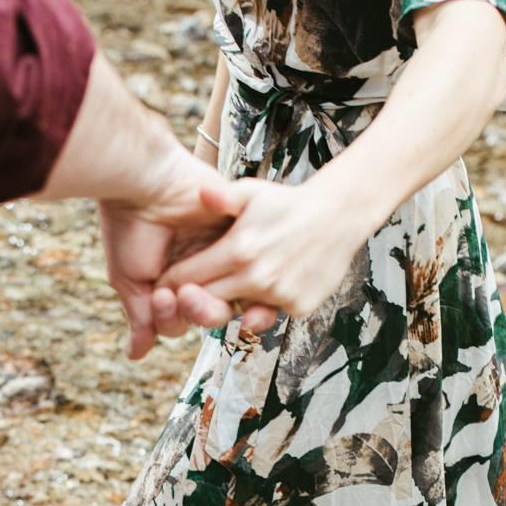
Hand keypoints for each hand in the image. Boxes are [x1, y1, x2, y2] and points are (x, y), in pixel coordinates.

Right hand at [97, 149, 251, 359]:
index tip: (162, 298)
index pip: (184, 318)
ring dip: (212, 296)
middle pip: (212, 311)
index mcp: (173, 282)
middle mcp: (199, 269)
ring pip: (234, 293)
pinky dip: (243, 268)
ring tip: (191, 284)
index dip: (174, 317)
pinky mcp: (241, 231)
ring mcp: (222, 251)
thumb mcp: (129, 278)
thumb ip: (141, 317)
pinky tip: (225, 263)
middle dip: (198, 310)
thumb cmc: (130, 227)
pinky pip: (253, 261)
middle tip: (180, 294)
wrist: (143, 180)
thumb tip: (136, 355)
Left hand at [153, 177, 378, 334]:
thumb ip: (220, 196)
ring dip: (231, 301)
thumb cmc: (288, 203)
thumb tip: (200, 193)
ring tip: (234, 282)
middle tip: (190, 292)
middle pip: (208, 301)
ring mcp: (279, 295)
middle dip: (195, 299)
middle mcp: (257, 278)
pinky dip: (265, 303)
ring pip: (239, 310)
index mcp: (238, 250)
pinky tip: (270, 281)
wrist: (339, 214)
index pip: (188, 278)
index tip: (166, 284)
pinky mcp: (298, 307)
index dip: (172, 284)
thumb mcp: (251, 192)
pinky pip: (269, 312)